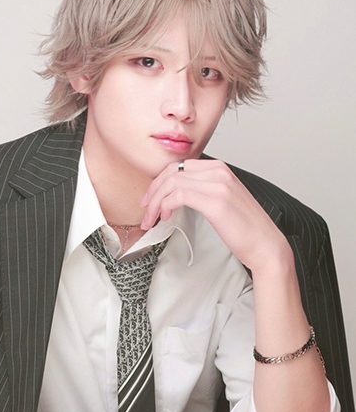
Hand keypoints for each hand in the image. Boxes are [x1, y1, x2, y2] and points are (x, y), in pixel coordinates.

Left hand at [141, 159, 289, 273]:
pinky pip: (178, 195)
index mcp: (220, 168)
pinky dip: (165, 206)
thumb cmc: (244, 228)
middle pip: (172, 172)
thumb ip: (203, 190)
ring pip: (171, 183)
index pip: (178, 166)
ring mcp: (218, 184)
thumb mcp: (222, 200)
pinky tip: (165, 217)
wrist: (265, 245)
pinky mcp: (216, 202)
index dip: (159, 181)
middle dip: (153, 191)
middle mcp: (219, 171)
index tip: (150, 198)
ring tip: (151, 219)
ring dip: (156, 202)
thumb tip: (176, 194)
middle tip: (145, 209)